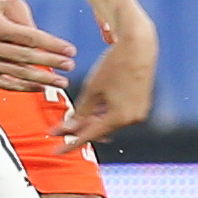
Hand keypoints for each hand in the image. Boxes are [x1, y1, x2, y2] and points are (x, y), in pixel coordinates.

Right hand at [0, 0, 76, 92]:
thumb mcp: (9, 5)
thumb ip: (28, 21)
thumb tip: (45, 42)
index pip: (29, 37)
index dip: (52, 45)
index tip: (70, 50)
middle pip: (25, 57)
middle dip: (51, 63)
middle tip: (69, 66)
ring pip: (17, 73)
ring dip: (42, 79)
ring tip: (61, 81)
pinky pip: (5, 84)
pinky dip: (24, 87)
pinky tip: (40, 87)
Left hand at [55, 23, 156, 147]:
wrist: (139, 46)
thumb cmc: (115, 64)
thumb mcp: (93, 89)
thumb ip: (81, 111)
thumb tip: (69, 128)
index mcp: (119, 118)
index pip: (89, 136)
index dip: (70, 144)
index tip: (56, 151)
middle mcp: (132, 119)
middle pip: (100, 131)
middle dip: (80, 129)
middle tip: (60, 128)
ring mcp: (138, 111)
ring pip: (109, 122)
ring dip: (92, 121)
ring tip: (74, 115)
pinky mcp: (141, 103)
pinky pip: (119, 114)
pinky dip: (104, 112)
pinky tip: (92, 106)